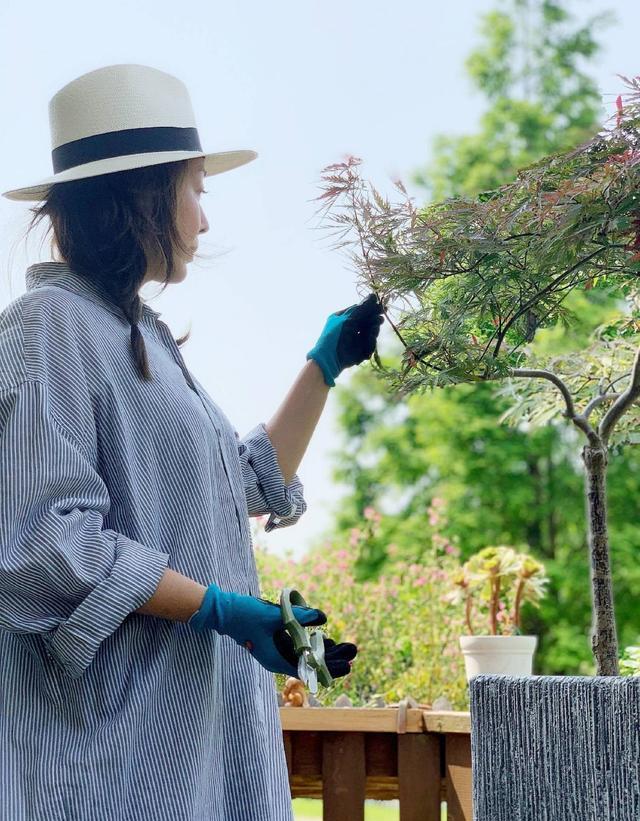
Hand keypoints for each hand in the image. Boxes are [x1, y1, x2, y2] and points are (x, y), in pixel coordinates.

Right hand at [188, 584, 356, 677]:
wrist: (225, 611)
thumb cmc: (245, 615)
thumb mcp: (274, 616)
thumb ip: (299, 616)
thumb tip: (322, 617)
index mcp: (276, 660)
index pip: (309, 668)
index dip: (329, 668)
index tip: (348, 665)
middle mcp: (278, 659)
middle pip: (311, 663)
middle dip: (332, 658)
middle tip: (353, 651)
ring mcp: (276, 650)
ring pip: (306, 654)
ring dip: (324, 651)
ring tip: (345, 646)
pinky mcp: (275, 641)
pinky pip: (298, 646)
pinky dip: (312, 644)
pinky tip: (324, 639)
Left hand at [306, 293, 384, 386]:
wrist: (329, 359)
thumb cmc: (334, 336)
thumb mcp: (348, 319)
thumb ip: (362, 309)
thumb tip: (373, 296)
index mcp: (342, 318)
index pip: (360, 310)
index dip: (371, 309)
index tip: (382, 307)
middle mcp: (349, 328)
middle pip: (367, 321)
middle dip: (374, 320)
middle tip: (380, 319)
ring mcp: (354, 340)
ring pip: (370, 333)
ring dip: (373, 331)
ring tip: (373, 330)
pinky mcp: (359, 351)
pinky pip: (369, 345)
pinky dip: (370, 344)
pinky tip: (369, 341)